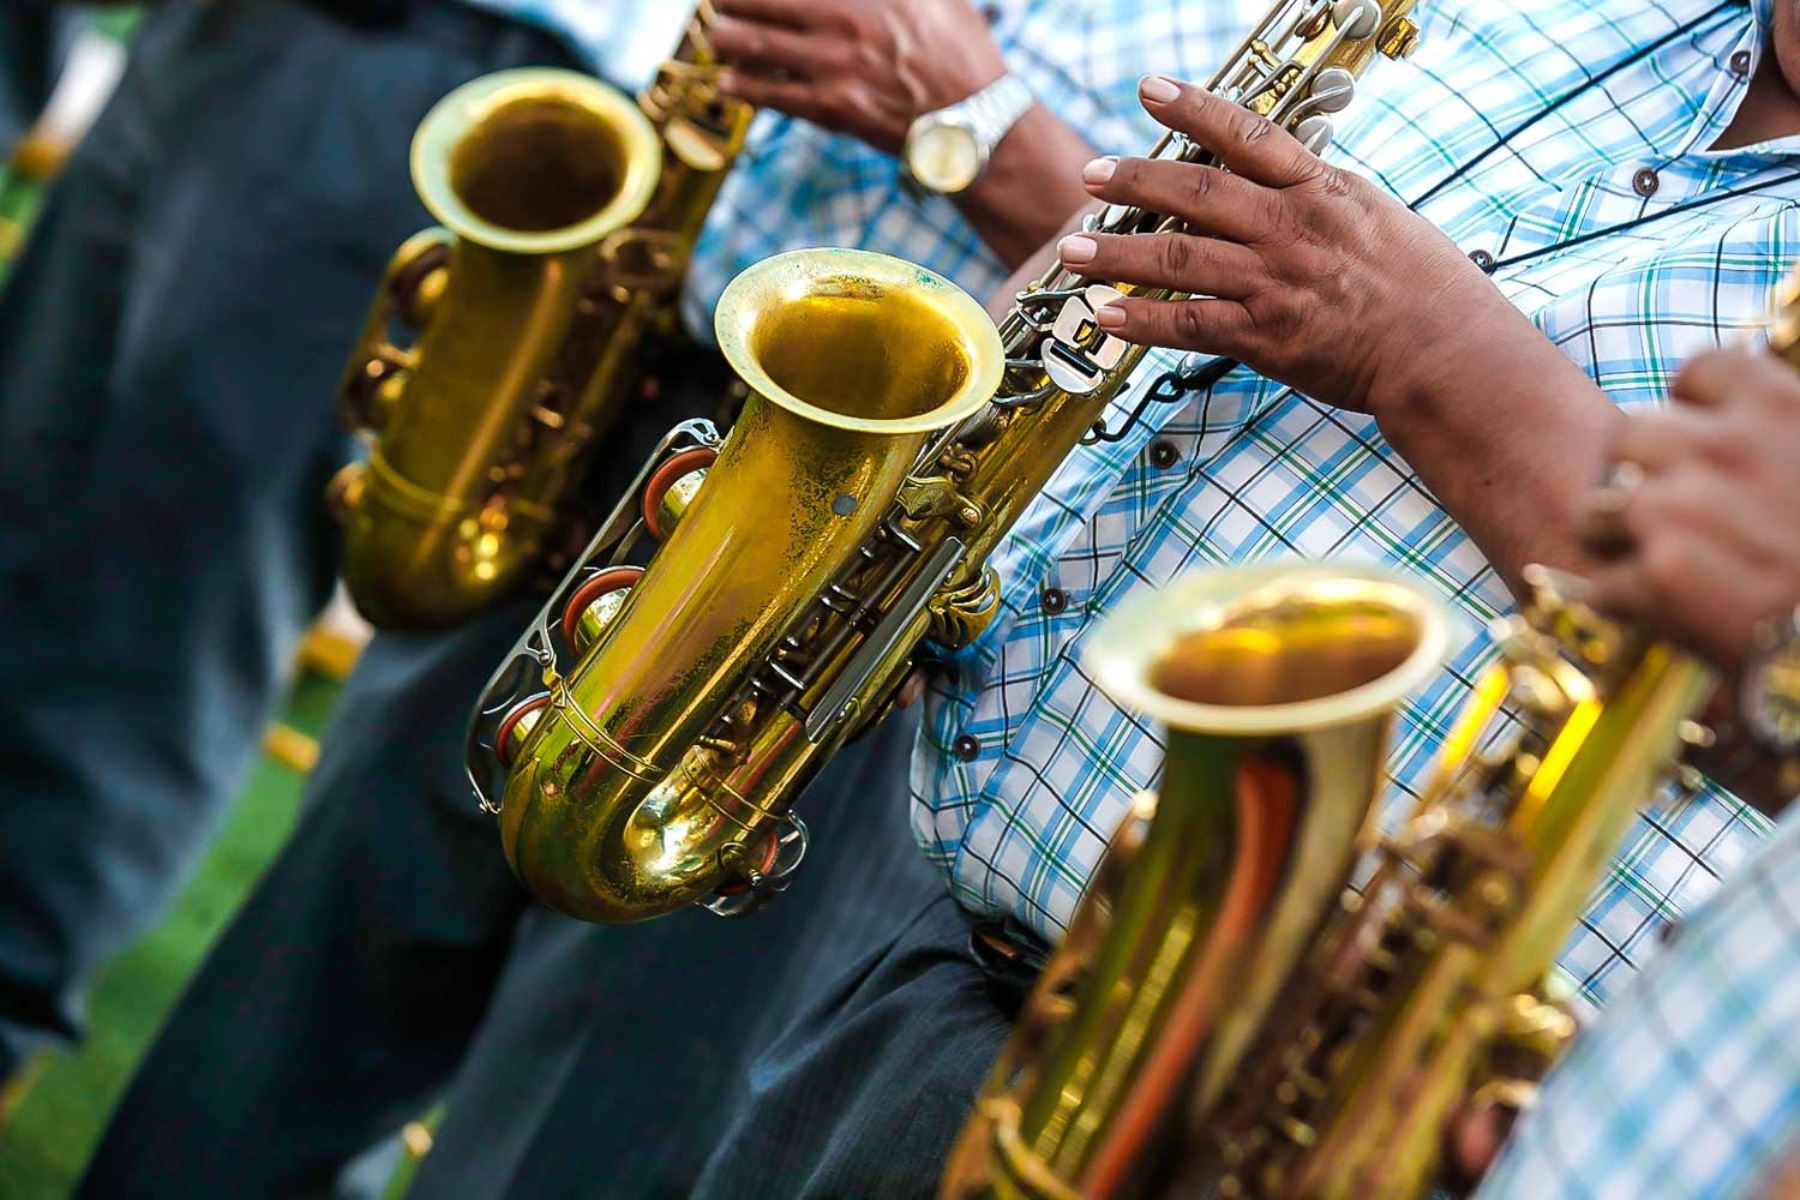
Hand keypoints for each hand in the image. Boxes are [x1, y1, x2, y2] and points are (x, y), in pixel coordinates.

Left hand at [711, 0, 1005, 156]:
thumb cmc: (959, 51)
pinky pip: (770, 94)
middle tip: (722, 0)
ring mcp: (832, 66)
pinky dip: (742, 86)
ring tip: (722, 36)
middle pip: (758, 0)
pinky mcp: (831, 109)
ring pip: (753, 46)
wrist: (974, 119)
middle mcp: (840, 21)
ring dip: (728, 38)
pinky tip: (729, 82)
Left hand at [1055, 75, 1508, 415]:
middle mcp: (1292, 229)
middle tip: (1091, 173)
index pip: (1247, 136)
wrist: (1446, 353)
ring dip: (1118, 252)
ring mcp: (1275, 283)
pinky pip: (1191, 325)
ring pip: (1180, 258)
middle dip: (1136, 179)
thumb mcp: (1375, 215)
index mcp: (1321, 190)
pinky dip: (1144, 319)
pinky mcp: (1267, 337)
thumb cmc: (1421, 287)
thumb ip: (1317, 193)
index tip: (1149, 88)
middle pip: (1198, 192)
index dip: (1192, 108)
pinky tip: (1107, 313)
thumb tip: (1275, 171)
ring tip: (1073, 249)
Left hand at [1582, 347, 1799, 672]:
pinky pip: (1604, 581)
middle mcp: (1727, 447)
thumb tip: (1732, 419)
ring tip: (1665, 568)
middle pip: (1629, 433)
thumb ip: (1781, 433)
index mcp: (1780, 407)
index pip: (1701, 371)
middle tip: (1670, 516)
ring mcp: (1687, 509)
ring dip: (1620, 540)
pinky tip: (1672, 617)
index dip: (1694, 410)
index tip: (1707, 444)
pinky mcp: (1663, 576)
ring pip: (1600, 506)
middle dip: (1639, 474)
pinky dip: (1629, 605)